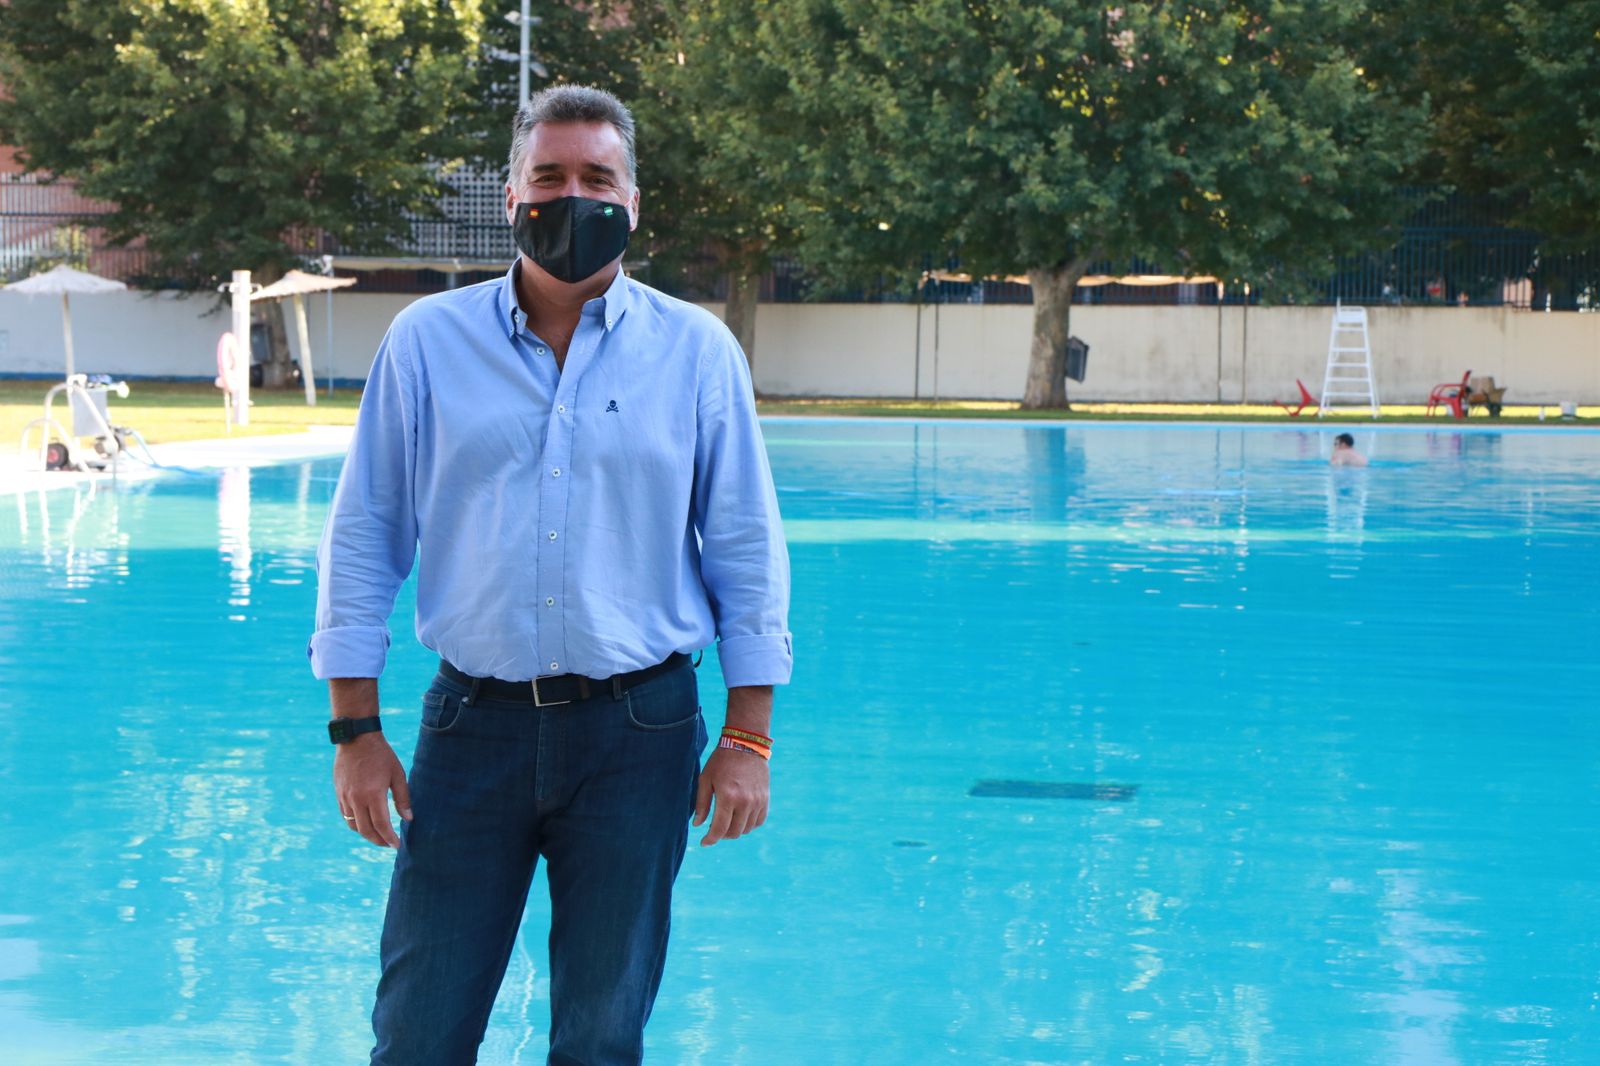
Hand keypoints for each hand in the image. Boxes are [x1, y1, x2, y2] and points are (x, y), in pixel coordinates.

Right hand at [333, 733, 412, 847]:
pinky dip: (355, 823)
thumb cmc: (381, 755)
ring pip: (353, 825)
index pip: (381, 825)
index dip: (389, 838)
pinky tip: (365, 822)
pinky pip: (345, 815)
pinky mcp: (339, 793)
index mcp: (373, 794)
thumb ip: (403, 798)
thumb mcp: (397, 774)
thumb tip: (408, 819)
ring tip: (378, 835)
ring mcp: (345, 797)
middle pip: (366, 830)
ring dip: (366, 834)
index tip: (396, 845)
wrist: (356, 738)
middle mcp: (356, 799)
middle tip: (388, 844)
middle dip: (378, 840)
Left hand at [693, 746, 768, 846]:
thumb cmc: (721, 761)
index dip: (710, 839)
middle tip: (714, 829)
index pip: (719, 829)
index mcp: (727, 796)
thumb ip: (701, 804)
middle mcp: (744, 801)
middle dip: (721, 835)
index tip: (704, 843)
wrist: (745, 744)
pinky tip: (740, 818)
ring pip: (746, 829)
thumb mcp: (705, 779)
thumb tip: (697, 825)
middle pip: (733, 832)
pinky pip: (759, 821)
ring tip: (727, 822)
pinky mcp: (765, 798)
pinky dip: (749, 825)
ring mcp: (757, 801)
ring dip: (735, 830)